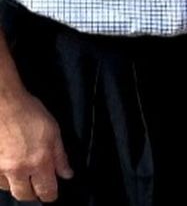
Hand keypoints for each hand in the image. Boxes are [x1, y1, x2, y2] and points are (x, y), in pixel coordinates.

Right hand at [0, 87, 71, 201]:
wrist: (3, 104)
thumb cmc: (30, 113)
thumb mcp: (53, 131)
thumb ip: (60, 156)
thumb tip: (67, 174)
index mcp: (38, 161)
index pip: (46, 190)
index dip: (50, 196)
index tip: (52, 195)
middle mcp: (17, 169)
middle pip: (24, 196)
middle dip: (33, 195)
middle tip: (37, 188)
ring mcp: (0, 168)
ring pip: (9, 189)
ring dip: (17, 185)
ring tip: (23, 175)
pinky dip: (3, 178)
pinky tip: (9, 168)